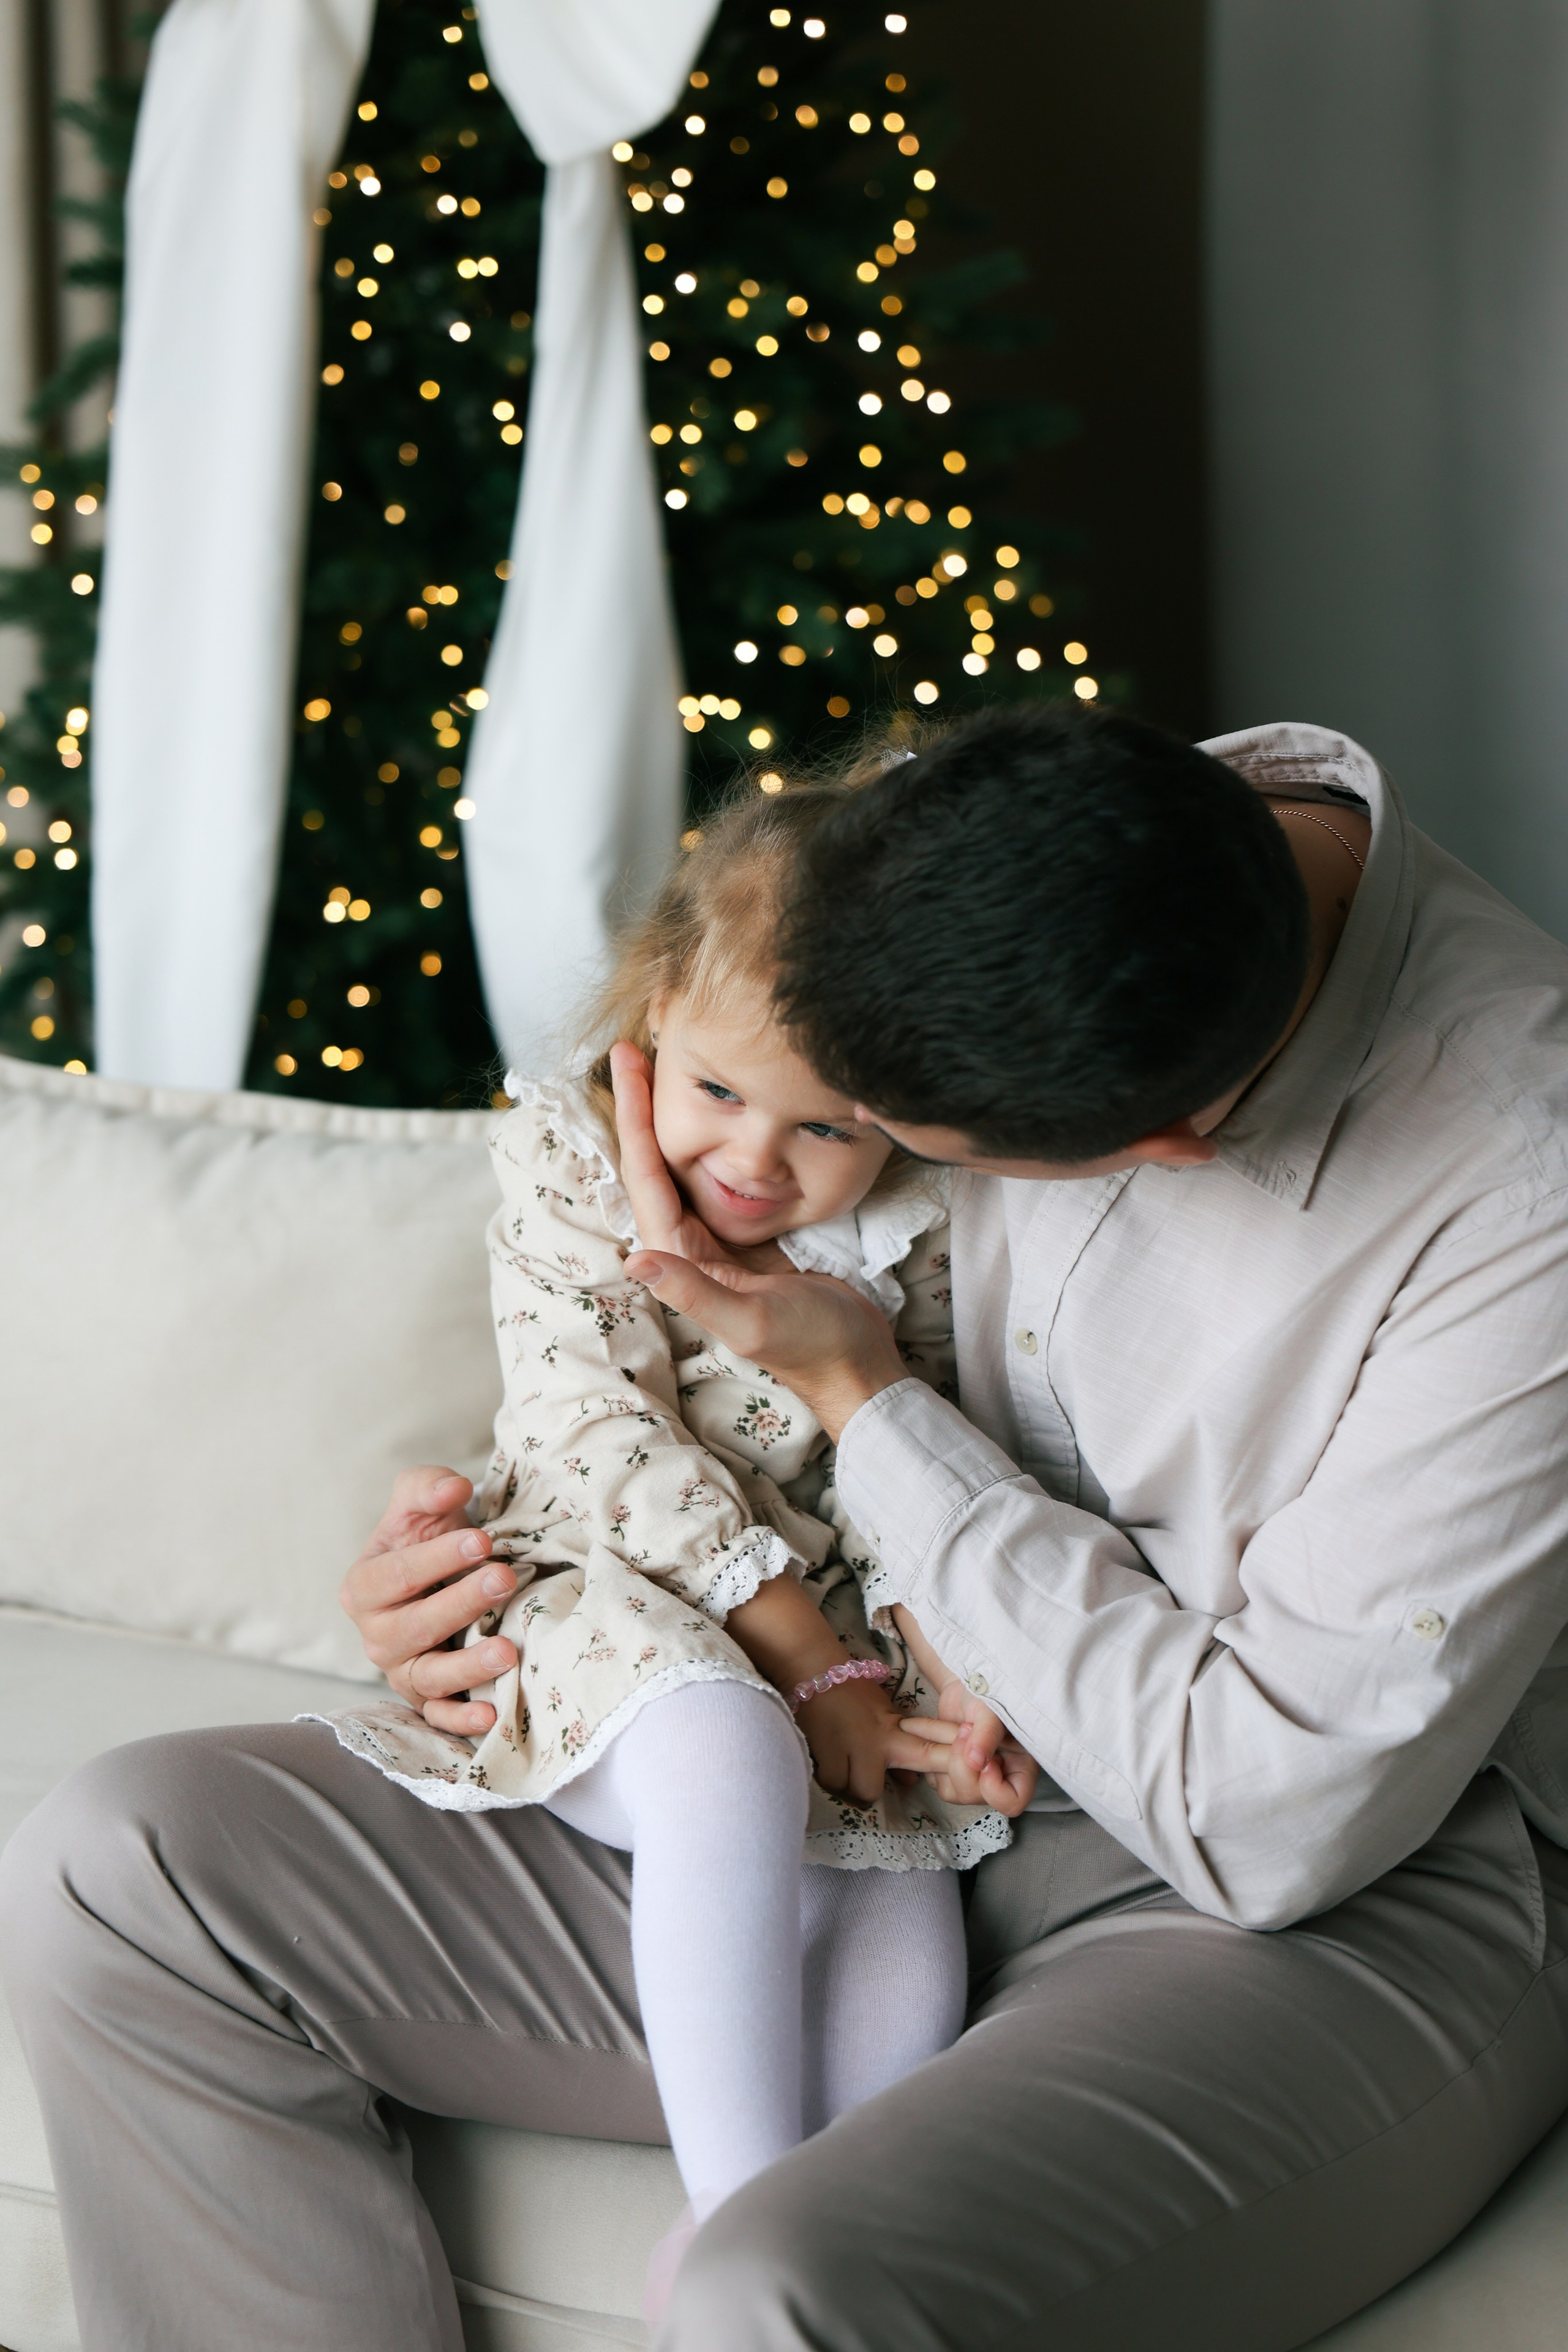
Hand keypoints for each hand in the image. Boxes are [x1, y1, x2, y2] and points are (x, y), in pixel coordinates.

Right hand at [338, 1466, 519, 1735]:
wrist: (441, 1574)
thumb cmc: (427, 1536)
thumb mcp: (420, 1502)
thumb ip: (427, 1487)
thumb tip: (453, 1489)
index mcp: (363, 1587)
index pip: (396, 1575)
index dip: (438, 1558)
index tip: (483, 1540)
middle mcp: (376, 1635)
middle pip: (413, 1627)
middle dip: (460, 1603)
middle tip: (504, 1578)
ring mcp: (400, 1671)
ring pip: (427, 1677)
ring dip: (467, 1667)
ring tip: (508, 1650)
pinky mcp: (427, 1698)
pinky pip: (438, 1716)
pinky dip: (460, 1720)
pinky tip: (492, 1714)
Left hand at [611, 1041, 906, 1436]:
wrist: (856, 1363)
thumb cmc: (809, 1345)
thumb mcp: (751, 1321)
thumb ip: (696, 1292)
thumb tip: (638, 1259)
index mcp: (682, 1259)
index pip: (645, 1177)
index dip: (632, 1118)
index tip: (625, 1061)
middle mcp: (690, 1245)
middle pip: (654, 1163)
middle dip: (640, 1108)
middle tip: (633, 1048)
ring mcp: (718, 1238)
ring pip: (684, 1165)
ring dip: (670, 1119)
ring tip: (662, 1066)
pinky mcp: (748, 1234)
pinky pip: (718, 1178)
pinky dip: (710, 1140)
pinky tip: (715, 1113)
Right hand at [796, 1676, 932, 1808]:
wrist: (816, 1669)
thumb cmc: (851, 1690)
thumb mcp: (882, 1712)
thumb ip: (898, 1746)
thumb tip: (910, 1781)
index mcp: (892, 1731)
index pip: (927, 1753)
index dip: (945, 1767)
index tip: (960, 1774)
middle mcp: (874, 1743)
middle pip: (872, 1791)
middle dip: (864, 1788)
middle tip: (855, 1772)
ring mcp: (849, 1748)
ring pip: (849, 1790)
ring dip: (843, 1782)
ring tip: (837, 1761)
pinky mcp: (824, 1751)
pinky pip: (829, 1781)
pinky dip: (825, 1774)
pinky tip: (823, 1756)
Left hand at [899, 1680, 1039, 1815]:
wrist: (967, 1677)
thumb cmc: (989, 1689)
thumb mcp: (991, 1708)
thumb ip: (986, 1735)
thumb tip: (976, 1763)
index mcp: (1021, 1766)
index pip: (1013, 1802)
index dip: (994, 1789)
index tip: (985, 1760)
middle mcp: (999, 1776)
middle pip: (974, 1796)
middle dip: (960, 1764)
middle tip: (963, 1730)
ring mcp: (972, 1775)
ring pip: (950, 1791)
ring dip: (942, 1758)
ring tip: (953, 1728)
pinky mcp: (949, 1768)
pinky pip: (932, 1777)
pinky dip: (928, 1755)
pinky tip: (934, 1730)